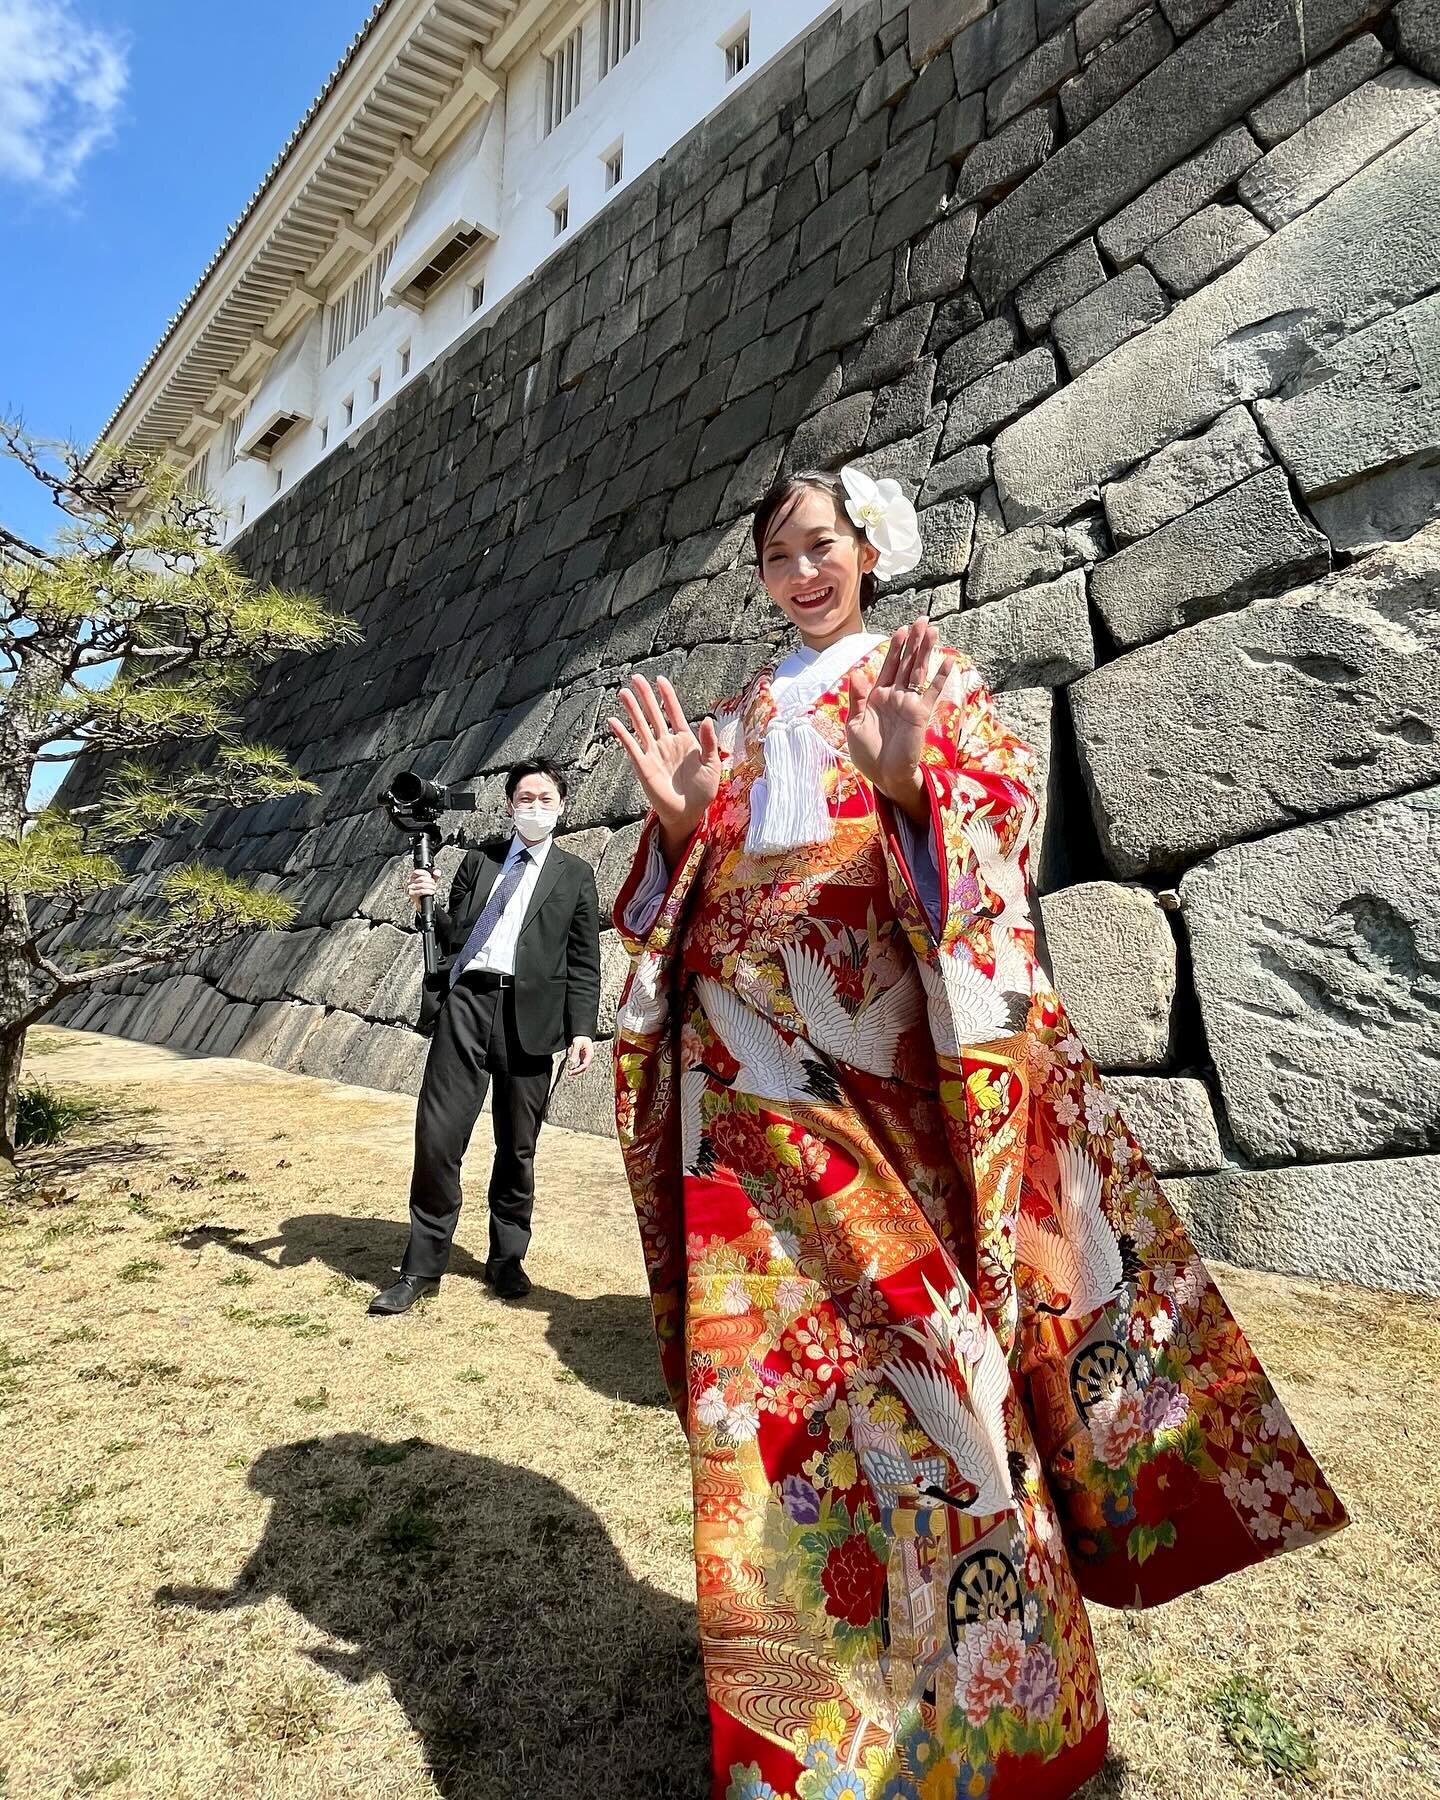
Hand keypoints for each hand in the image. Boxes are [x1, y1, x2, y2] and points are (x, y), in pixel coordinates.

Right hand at [407, 869, 437, 908]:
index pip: (417, 872)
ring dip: (431, 887)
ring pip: (423, 885)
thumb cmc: (426, 890)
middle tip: (434, 884)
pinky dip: (429, 891)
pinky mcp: (412, 894)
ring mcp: (411, 888)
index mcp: (414, 877)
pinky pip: (421, 891)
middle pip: (422, 878)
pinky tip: (431, 892)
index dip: (425, 874)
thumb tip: (437, 872)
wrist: (422, 901)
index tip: (430, 877)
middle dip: (431, 881)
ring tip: (434, 888)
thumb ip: (435, 876)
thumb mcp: (431, 882)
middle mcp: (411, 882)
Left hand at [566, 1036, 594, 1075]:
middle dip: (577, 1072)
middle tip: (569, 1073)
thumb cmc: (581, 1038)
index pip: (585, 1065)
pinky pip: (579, 1064)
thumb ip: (575, 1052)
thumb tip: (573, 1061)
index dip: (578, 1070)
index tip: (572, 1071)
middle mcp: (588, 1058)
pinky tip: (571, 1068)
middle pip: (584, 1068)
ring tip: (570, 1073)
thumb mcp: (577, 1044)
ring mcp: (585, 1058)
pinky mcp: (582, 1058)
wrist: (582, 1035)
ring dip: (576, 1070)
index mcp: (589, 1055)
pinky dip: (575, 1067)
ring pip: (582, 1067)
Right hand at [607, 676, 721, 863]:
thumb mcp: (712, 764)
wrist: (688, 813)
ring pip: (641, 726)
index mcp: (685, 740)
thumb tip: (707, 718)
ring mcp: (653, 753)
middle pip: (654, 714)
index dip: (667, 696)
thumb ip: (709, 742)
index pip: (674, 712)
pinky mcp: (643, 766)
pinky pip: (631, 746)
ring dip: (632, 710)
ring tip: (623, 693)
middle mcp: (666, 742)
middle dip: (645, 696)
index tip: (660, 679)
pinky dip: (622, 734)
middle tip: (636, 677)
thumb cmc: (703, 790)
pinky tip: (613, 721)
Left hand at [847, 620, 954, 822]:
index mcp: (877, 696)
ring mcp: (909, 703)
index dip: (895, 647)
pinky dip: (940, 677)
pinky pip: (932, 692)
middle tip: (922, 620)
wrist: (884, 775)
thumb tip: (857, 671)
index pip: (889, 666)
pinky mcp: (920, 714)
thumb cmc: (868, 753)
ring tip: (933, 630)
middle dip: (914, 641)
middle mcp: (895, 696)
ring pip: (919, 671)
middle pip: (907, 662)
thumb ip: (857, 698)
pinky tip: (949, 661)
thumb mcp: (855, 724)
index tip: (902, 630)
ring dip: (926, 651)